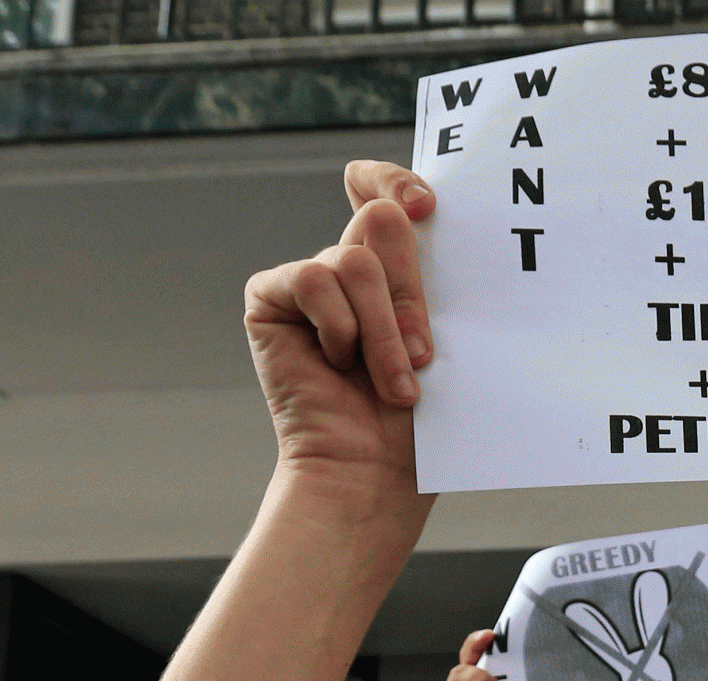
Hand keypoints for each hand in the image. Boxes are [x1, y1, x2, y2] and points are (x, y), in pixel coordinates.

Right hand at [242, 160, 436, 486]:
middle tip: (424, 354)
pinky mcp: (270, 298)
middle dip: (410, 292)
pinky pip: (313, 281)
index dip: (398, 180)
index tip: (428, 208)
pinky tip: (339, 366)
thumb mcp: (437, 337)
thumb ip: (422, 273)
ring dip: (383, 328)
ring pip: (353, 260)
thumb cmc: (417, 421)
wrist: (375, 473)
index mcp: (394, 269)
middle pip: (382, 222)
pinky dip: (340, 328)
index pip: (385, 192)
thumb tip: (409, 208)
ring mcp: (308, 282)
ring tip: (395, 383)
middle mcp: (348, 268)